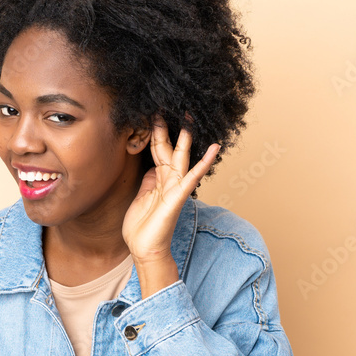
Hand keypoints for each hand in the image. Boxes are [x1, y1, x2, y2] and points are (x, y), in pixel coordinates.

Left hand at [122, 114, 219, 264]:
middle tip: (167, 105)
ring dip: (185, 137)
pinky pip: (192, 177)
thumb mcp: (141, 196)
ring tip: (190, 117)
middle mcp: (169, 180)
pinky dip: (204, 162)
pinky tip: (215, 149)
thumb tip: (151, 166)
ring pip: (180, 156)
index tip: (151, 113)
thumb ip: (148, 180)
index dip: (154, 132)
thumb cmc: (142, 227)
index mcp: (158, 179)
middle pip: (168, 148)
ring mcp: (175, 187)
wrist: (145, 249)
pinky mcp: (178, 197)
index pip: (157, 150)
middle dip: (166, 127)